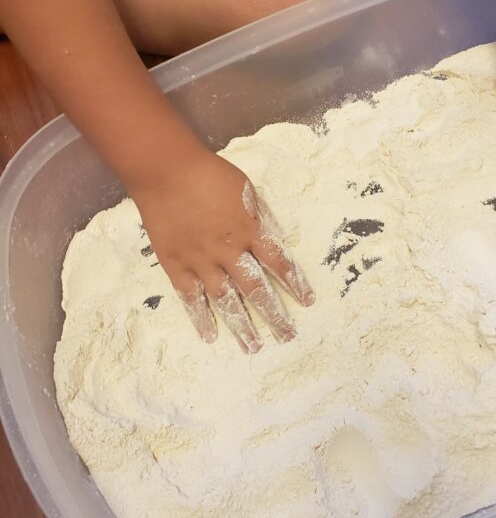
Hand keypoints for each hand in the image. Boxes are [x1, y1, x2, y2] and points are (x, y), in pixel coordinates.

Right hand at [131, 142, 313, 353]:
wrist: (165, 170)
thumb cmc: (209, 174)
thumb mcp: (246, 189)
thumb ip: (261, 216)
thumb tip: (276, 239)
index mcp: (250, 230)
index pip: (280, 263)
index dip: (295, 283)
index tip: (308, 302)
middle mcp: (229, 251)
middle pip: (257, 289)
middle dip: (274, 314)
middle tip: (287, 336)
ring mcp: (201, 261)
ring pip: (226, 300)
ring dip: (242, 325)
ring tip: (253, 347)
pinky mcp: (176, 265)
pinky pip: (190, 297)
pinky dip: (200, 317)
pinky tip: (210, 336)